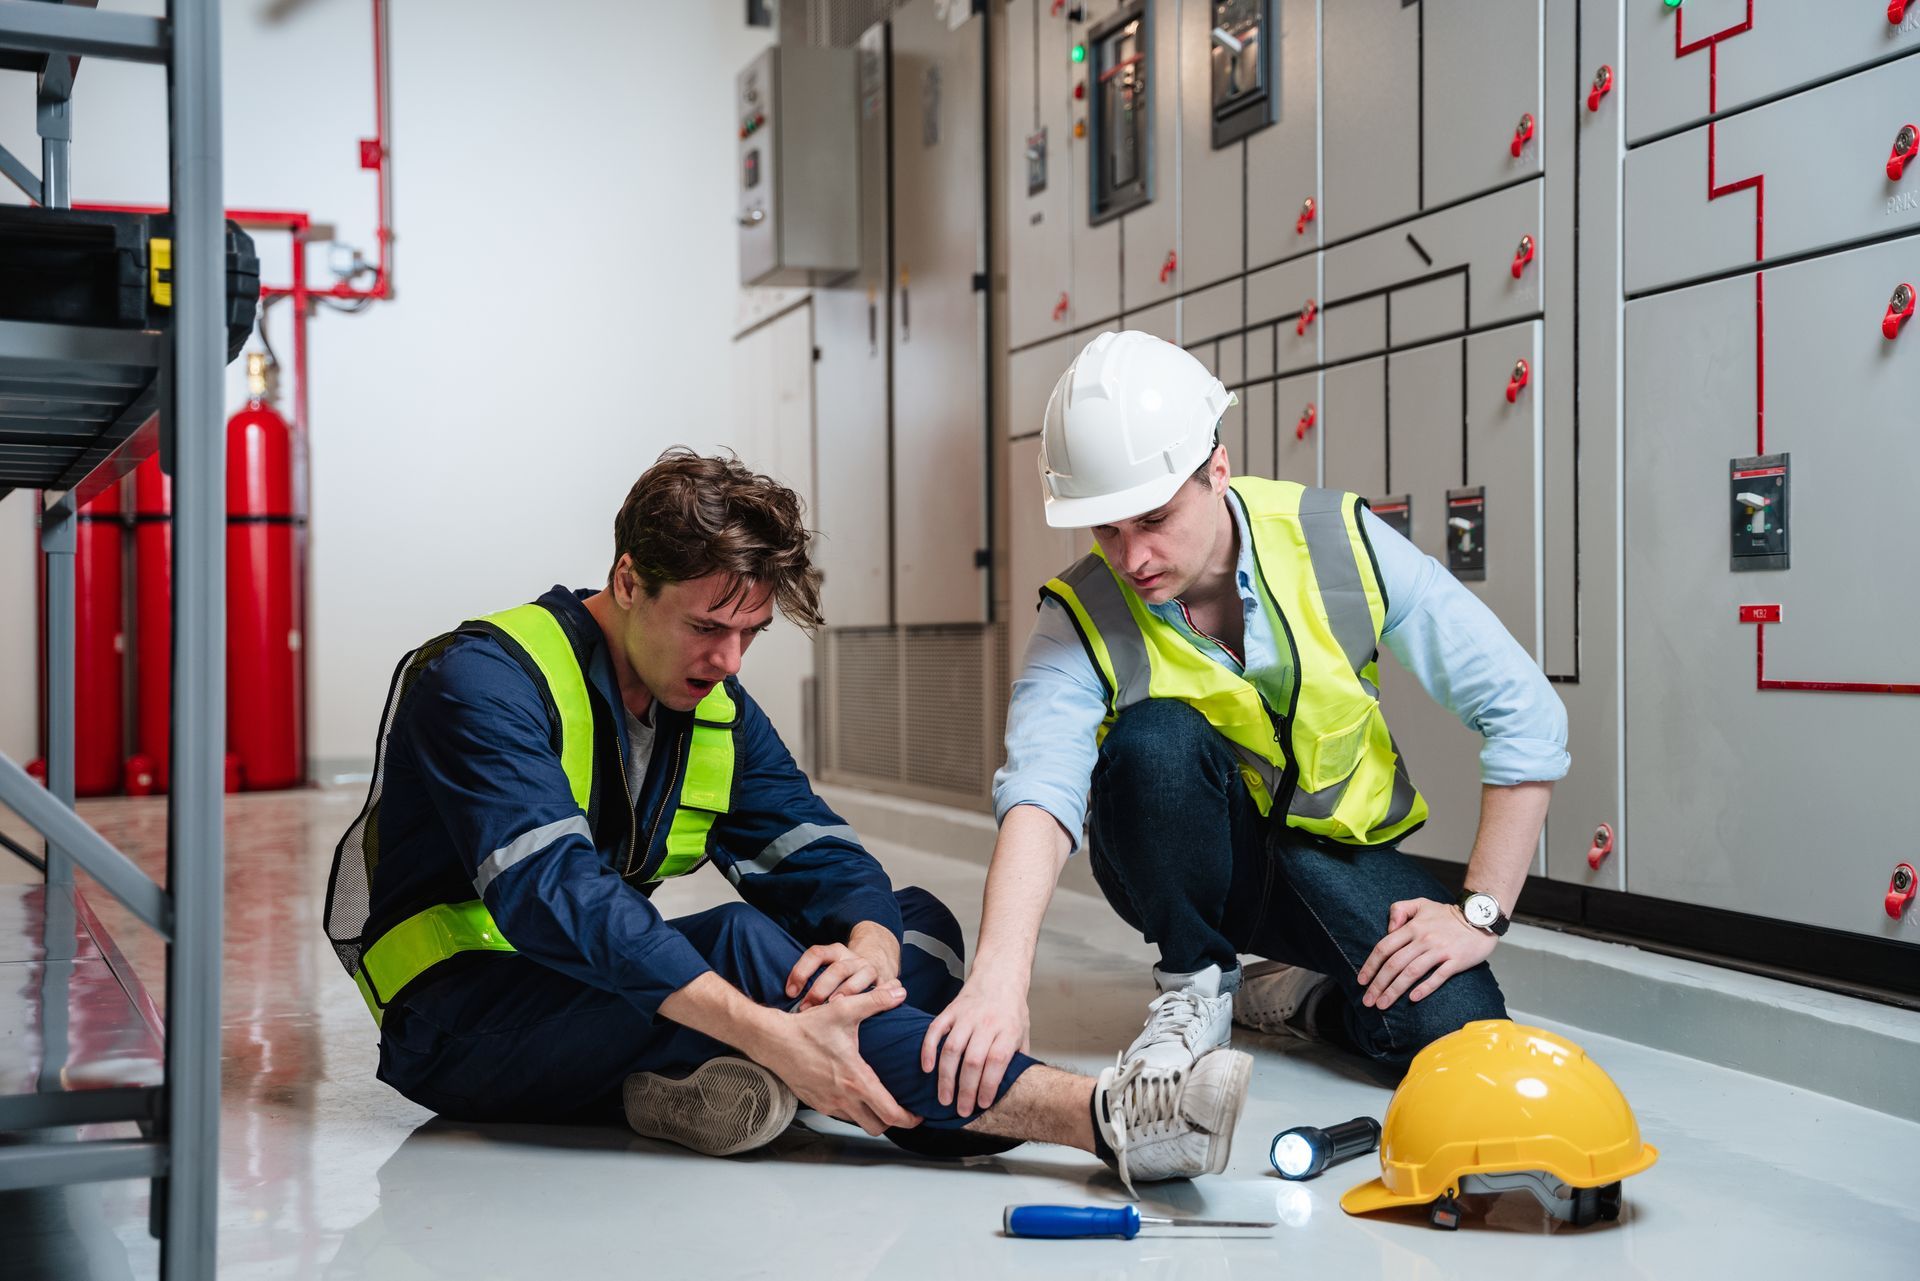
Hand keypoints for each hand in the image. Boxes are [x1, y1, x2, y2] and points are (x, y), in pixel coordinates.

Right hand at [759, 983, 922, 1134]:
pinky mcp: (815, 1102)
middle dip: (893, 1122)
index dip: (909, 1119)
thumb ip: (875, 1001)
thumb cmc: (807, 1027)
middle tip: (902, 1110)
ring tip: (880, 1101)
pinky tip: (854, 1092)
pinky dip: (852, 1110)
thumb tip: (899, 992)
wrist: (773, 1040)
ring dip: (871, 1116)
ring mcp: (827, 1103)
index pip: (890, 1113)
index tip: (918, 1115)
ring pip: (858, 1122)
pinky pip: (840, 1114)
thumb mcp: (844, 1010)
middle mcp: (843, 1098)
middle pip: (877, 1127)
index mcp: (856, 1080)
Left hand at [785, 942, 880, 1009]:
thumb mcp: (826, 969)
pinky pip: (876, 990)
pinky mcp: (883, 981)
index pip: (816, 954)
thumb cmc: (842, 975)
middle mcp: (852, 958)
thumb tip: (784, 1003)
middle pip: (836, 969)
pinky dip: (868, 1000)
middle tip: (807, 1008)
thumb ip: (810, 980)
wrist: (877, 962)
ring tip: (833, 1008)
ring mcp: (868, 969)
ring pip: (855, 978)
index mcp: (835, 951)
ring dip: (843, 994)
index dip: (801, 972)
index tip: (790, 993)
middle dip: (820, 990)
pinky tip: (860, 1010)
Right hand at [918, 973, 1030, 1117]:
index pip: (997, 1062)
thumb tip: (1015, 1089)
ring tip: (944, 1098)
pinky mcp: (950, 1010)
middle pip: (973, 1060)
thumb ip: (1018, 1059)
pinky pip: (935, 1030)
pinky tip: (927, 1068)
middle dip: (966, 1089)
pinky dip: (928, 1050)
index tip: (983, 1104)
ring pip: (952, 1049)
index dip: (989, 1085)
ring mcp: (966, 1016)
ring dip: (946, 1077)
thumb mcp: (1024, 1033)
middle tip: (961, 1110)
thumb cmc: (1011, 1009)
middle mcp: (987, 1023)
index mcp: (1008, 1029)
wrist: (999, 975)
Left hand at [1356, 898, 1497, 1009]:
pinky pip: (1438, 977)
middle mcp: (1424, 939)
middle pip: (1395, 964)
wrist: (1480, 917)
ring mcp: (1440, 951)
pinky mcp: (1456, 961)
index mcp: (1413, 927)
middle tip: (1368, 1000)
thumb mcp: (1421, 903)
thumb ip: (1399, 910)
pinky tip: (1412, 999)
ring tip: (1383, 1004)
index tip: (1361, 981)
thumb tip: (1388, 929)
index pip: (1385, 947)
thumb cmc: (1447, 914)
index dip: (1371, 965)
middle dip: (1378, 984)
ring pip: (1412, 972)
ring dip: (1395, 990)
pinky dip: (1424, 988)